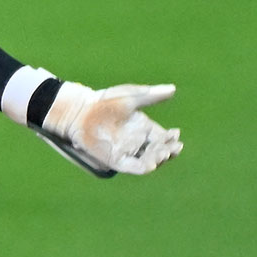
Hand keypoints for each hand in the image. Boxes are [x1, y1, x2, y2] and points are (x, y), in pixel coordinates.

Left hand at [42, 82, 182, 174]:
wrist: (80, 110)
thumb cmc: (104, 101)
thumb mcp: (131, 97)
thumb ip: (152, 96)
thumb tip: (173, 88)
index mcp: (143, 128)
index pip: (164, 138)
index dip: (172, 138)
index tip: (176, 134)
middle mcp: (136, 142)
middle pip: (159, 151)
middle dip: (169, 150)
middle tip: (174, 146)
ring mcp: (126, 151)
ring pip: (150, 160)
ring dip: (160, 159)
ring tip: (165, 152)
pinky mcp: (115, 159)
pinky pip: (134, 167)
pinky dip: (144, 168)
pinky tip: (152, 164)